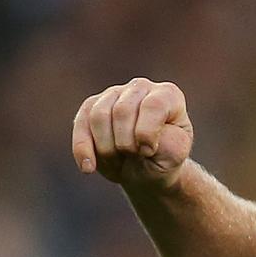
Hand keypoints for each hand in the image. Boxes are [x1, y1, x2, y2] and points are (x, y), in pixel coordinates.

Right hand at [72, 78, 193, 188]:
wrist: (147, 167)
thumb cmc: (164, 157)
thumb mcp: (175, 155)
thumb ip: (166, 142)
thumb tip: (140, 134)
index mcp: (168, 95)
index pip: (153, 105)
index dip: (147, 133)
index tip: (148, 152)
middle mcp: (141, 88)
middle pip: (122, 111)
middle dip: (125, 143)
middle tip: (135, 156)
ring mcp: (113, 94)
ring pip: (98, 116)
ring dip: (106, 147)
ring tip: (119, 159)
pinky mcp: (90, 107)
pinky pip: (80, 125)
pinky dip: (82, 149)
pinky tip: (88, 168)